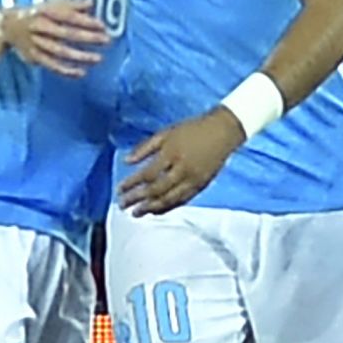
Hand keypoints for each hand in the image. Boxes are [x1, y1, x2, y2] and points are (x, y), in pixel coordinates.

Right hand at [3, 0, 111, 77]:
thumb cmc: (35, 14)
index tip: (102, 26)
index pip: (67, 16)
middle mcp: (39, 27)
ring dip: (79, 56)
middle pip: (65, 33)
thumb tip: (91, 3)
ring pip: (59, 51)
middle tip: (106, 40)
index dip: (85, 21)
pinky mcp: (33, 57)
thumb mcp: (50, 4)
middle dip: (87, 37)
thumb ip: (71, 4)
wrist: (6, 27)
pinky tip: (81, 72)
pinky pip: (51, 65)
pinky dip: (66, 70)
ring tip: (98, 59)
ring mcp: (35, 43)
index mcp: (44, 11)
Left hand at [119, 108, 244, 214]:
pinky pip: (182, 200)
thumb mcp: (165, 133)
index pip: (148, 174)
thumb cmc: (190, 129)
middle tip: (123, 206)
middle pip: (157, 190)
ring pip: (170, 198)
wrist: (223, 131)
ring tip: (136, 213)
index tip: (119, 190)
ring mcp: (193, 180)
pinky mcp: (201, 186)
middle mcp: (182, 170)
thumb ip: (145, 148)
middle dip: (138, 200)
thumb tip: (126, 161)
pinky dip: (168, 207)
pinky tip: (156, 211)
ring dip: (151, 208)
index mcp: (171, 154)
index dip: (132, 184)